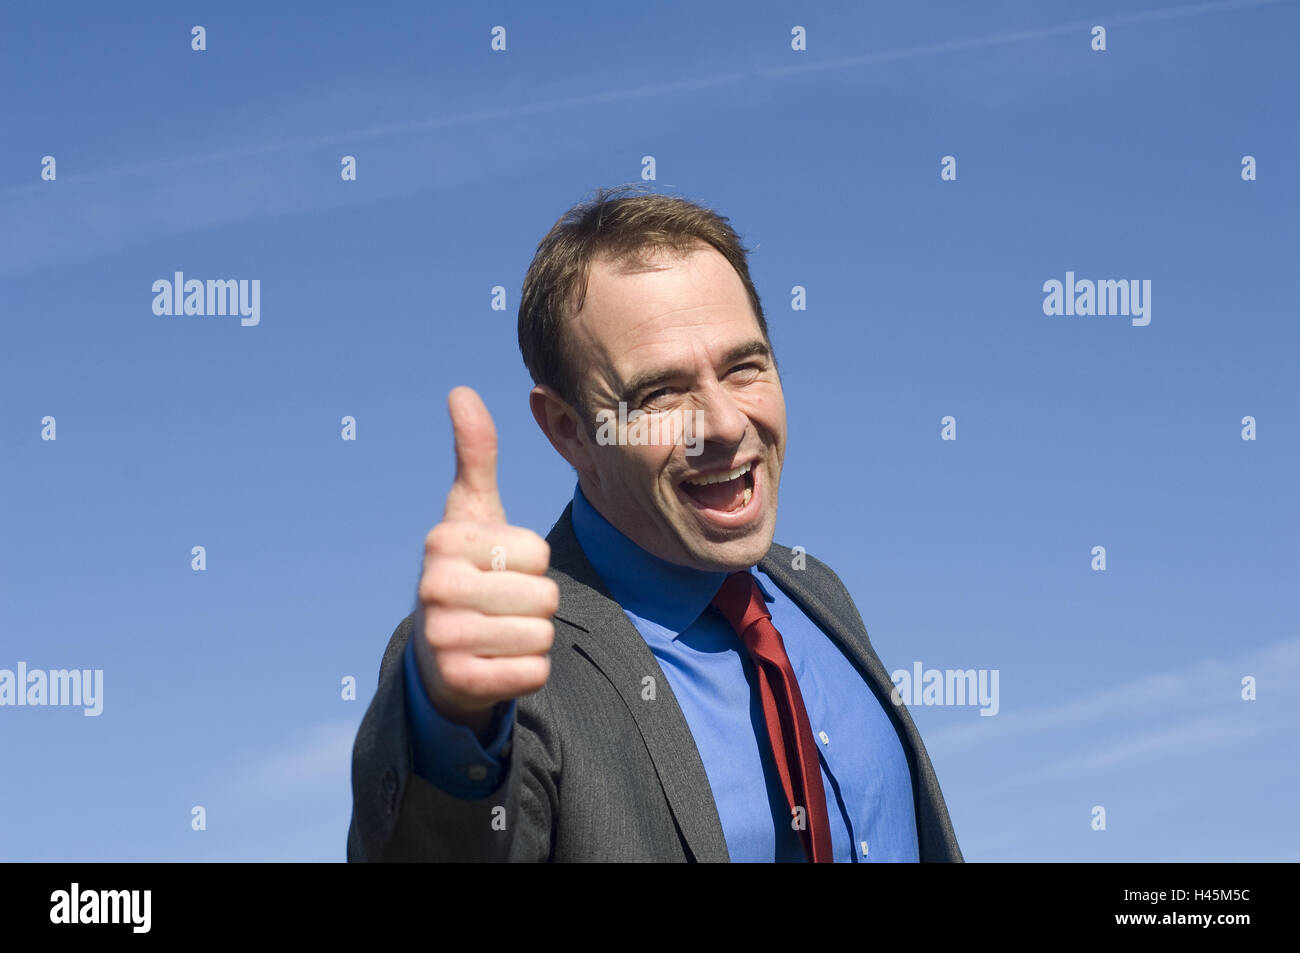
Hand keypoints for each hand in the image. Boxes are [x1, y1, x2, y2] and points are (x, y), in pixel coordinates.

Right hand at [412, 386, 557, 737]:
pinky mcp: (459, 682)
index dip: (532, 563)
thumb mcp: (471, 513)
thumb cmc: (468, 572)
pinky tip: (496, 663)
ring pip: (541, 636)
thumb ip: (474, 456)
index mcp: (443, 541)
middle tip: (500, 607)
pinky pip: (533, 673)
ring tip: (498, 633)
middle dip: (536, 605)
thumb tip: (462, 391)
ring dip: (532, 639)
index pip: (538, 552)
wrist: (437, 654)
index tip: (499, 568)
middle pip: (543, 596)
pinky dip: (527, 672)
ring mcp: (442, 638)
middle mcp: (434, 588)